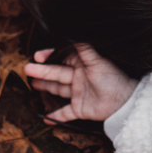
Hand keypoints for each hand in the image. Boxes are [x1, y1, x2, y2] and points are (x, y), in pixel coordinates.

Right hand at [24, 44, 138, 122]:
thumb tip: (73, 34)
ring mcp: (78, 93)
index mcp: (83, 65)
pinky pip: (64, 113)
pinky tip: (44, 118)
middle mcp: (78, 78)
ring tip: (32, 84)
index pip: (63, 59)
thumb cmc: (113, 78)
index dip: (50, 57)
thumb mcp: (98, 61)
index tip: (38, 56)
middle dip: (42, 71)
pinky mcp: (79, 109)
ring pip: (58, 90)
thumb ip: (85, 49)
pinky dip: (55, 117)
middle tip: (27, 68)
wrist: (124, 100)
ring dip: (45, 87)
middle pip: (57, 73)